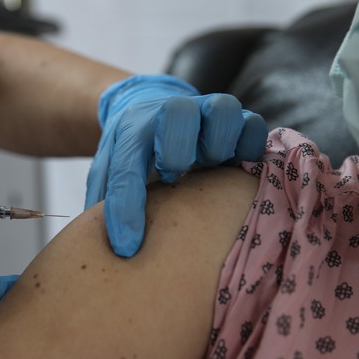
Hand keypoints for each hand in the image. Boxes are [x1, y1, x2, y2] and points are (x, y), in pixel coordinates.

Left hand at [85, 74, 267, 256]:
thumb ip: (105, 200)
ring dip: (217, 145)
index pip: (125, 166)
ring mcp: (209, 111)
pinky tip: (235, 169)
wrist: (154, 109)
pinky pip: (255, 126)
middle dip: (174, 151)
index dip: (125, 209)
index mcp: (135, 128)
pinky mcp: (240, 119)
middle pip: (178, 113)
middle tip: (171, 177)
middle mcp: (173, 111)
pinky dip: (249, 148)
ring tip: (207, 168)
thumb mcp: (111, 170)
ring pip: (224, 111)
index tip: (126, 247)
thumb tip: (102, 248)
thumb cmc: (136, 151)